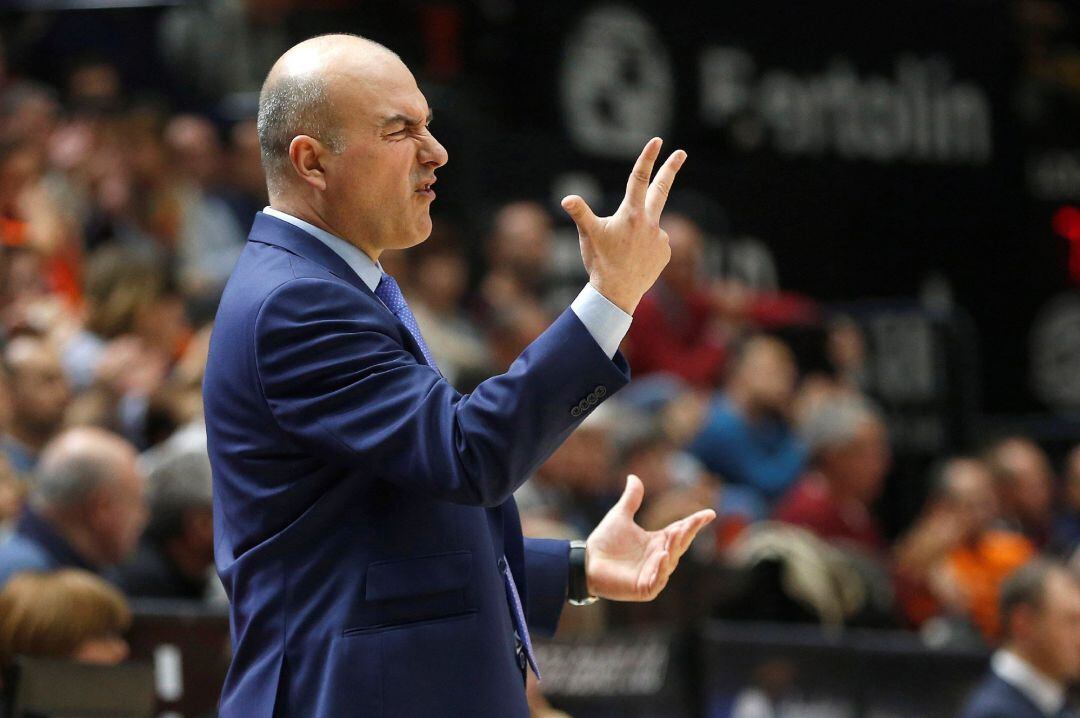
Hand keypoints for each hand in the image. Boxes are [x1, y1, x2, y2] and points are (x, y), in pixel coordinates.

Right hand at [561, 138, 686, 313]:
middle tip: (681, 152)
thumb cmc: (600, 262)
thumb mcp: (588, 235)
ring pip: (649, 225)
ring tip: (623, 253)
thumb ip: (580, 213)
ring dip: (638, 232)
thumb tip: (566, 199)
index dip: (648, 157)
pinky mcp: (665, 252)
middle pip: (661, 189)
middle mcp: (650, 222)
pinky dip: (644, 247)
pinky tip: (634, 260)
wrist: (617, 293)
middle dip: (671, 168)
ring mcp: (661, 237)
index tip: (657, 141)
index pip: (639, 178)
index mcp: (630, 213)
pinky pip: (655, 243)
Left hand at [584, 474, 715, 601]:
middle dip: (686, 534)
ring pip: (671, 562)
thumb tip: (633, 476)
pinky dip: (661, 569)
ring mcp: (653, 574)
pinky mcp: (644, 588)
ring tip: (676, 534)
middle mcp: (659, 558)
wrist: (587, 562)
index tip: (710, 513)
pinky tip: (662, 555)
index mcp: (657, 542)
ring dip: (674, 549)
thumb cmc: (604, 542)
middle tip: (691, 522)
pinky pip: (657, 580)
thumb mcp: (619, 516)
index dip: (695, 523)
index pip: (680, 530)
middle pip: (679, 545)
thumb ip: (631, 499)